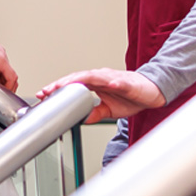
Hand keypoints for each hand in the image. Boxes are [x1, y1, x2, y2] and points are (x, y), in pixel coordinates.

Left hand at [35, 68, 164, 122]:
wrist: (152, 92)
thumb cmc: (132, 96)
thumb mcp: (109, 109)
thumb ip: (95, 112)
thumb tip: (82, 118)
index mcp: (96, 83)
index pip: (73, 84)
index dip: (58, 88)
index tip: (44, 94)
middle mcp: (101, 77)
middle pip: (78, 78)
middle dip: (62, 83)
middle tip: (47, 90)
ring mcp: (113, 78)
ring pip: (93, 76)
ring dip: (80, 80)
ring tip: (67, 84)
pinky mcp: (127, 82)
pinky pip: (118, 82)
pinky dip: (112, 82)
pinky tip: (108, 85)